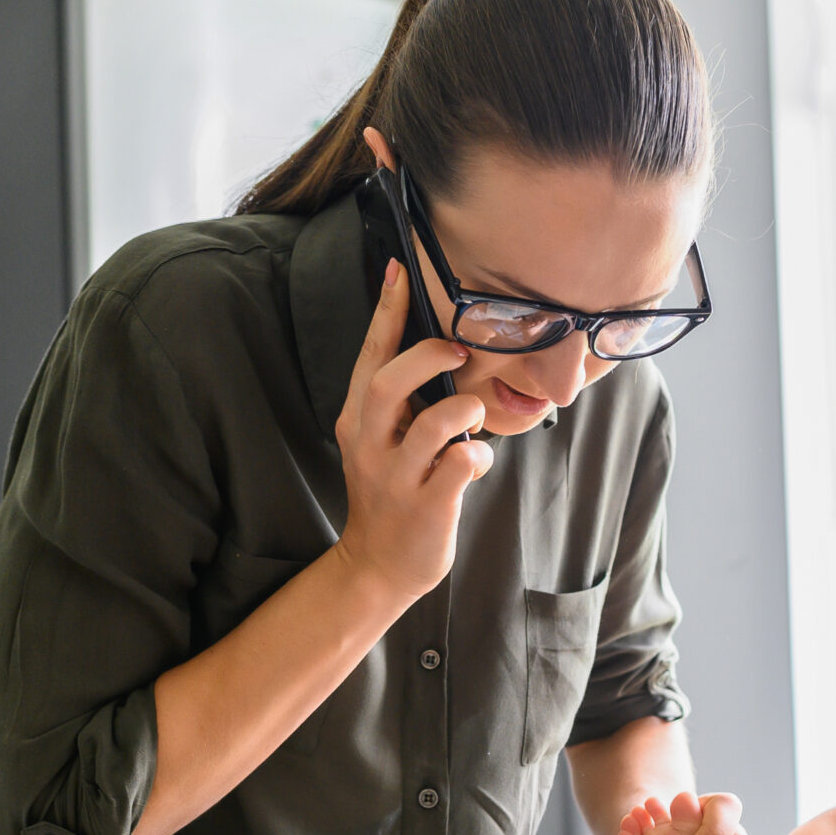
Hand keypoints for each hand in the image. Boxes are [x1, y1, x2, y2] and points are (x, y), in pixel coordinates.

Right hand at [329, 259, 492, 601]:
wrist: (380, 565)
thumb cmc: (395, 492)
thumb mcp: (387, 442)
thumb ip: (407, 404)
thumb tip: (448, 353)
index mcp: (358, 422)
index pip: (369, 357)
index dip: (386, 312)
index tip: (399, 269)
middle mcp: (370, 445)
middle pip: (386, 385)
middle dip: (426, 358)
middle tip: (458, 351)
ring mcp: (395, 478)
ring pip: (431, 426)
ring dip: (462, 410)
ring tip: (471, 418)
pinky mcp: (426, 507)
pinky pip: (458, 467)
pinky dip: (477, 455)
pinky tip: (476, 461)